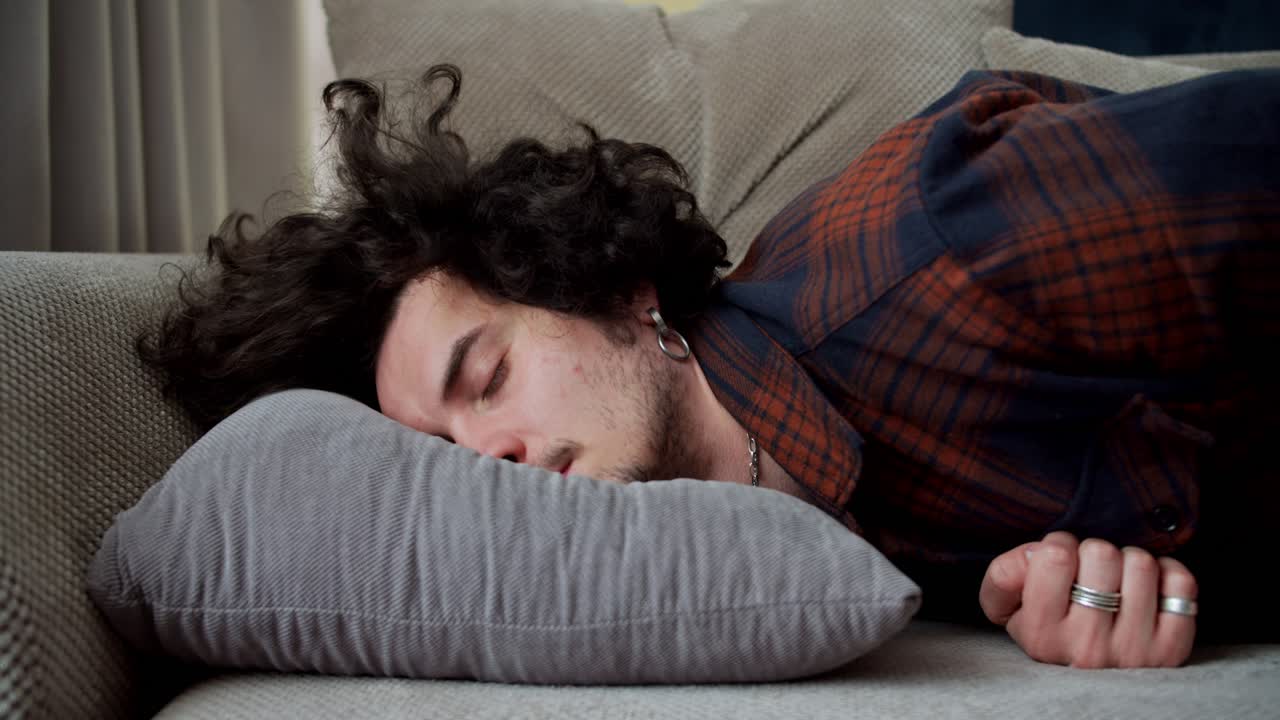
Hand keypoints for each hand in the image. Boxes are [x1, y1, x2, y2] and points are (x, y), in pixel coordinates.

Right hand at [978, 532, 1196, 667]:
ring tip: (1118, 582)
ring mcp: (1134, 651)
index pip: (1055, 556)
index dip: (1058, 544)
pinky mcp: (1171, 649)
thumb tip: (1034, 551)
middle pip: (1100, 553)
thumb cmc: (1051, 631)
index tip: (1060, 560)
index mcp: (1042, 634)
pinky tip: (1147, 589)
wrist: (1093, 689)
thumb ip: (1004, 575)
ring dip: (1128, 562)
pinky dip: (1167, 574)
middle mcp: (1087, 647)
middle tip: (1089, 572)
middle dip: (1094, 552)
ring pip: (1140, 564)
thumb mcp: (1009, 608)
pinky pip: (1180, 583)